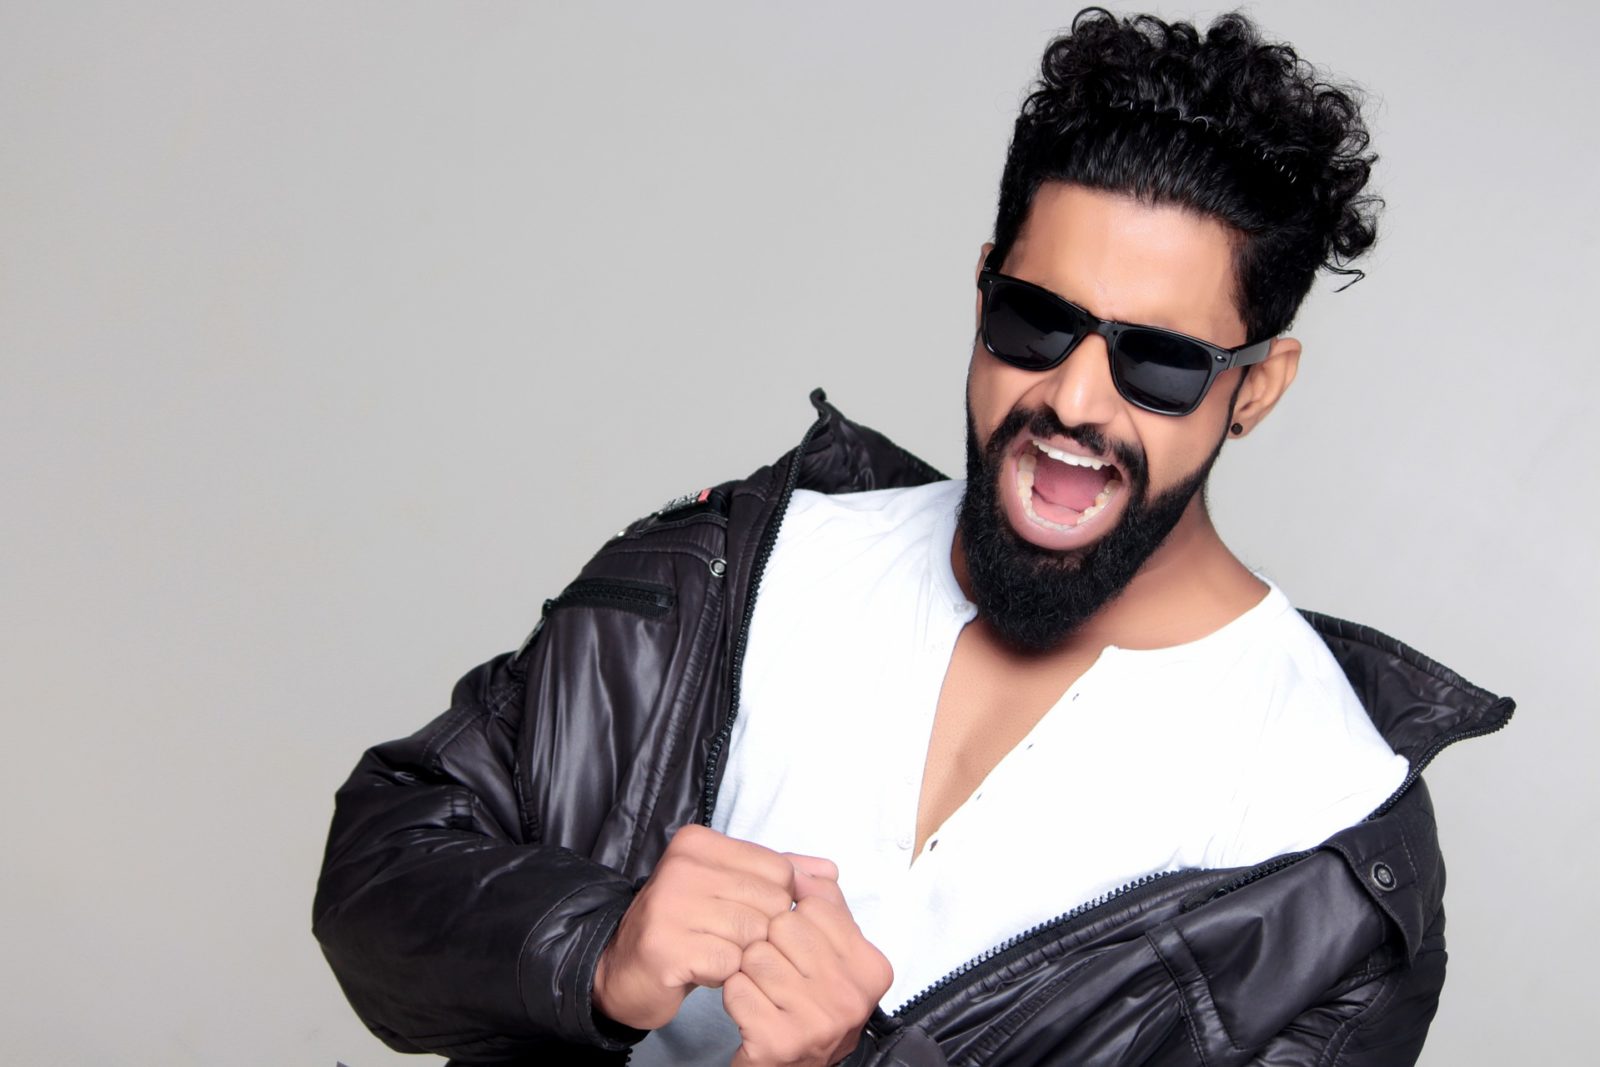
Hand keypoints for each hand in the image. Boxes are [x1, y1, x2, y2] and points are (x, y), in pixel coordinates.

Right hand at [593, 825, 824, 1030]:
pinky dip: (724, 973)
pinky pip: (731, 963)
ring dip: (742, 954)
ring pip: (754, 934)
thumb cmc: (685, 927)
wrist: (624, 970)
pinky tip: (702, 968)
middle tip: (726, 938)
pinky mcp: (667, 946)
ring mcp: (670, 904)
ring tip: (713, 951)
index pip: (779, 870)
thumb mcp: (731, 889)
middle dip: (759, 931)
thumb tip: (831, 870)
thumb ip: (780, 873)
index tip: (743, 912)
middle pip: (770, 903)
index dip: (774, 903)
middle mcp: (682, 865)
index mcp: (698, 842)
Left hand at [724, 858, 893, 1066]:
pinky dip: (735, 995)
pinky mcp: (780, 1043)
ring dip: (749, 972)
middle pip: (782, 927)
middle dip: (770, 944)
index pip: (814, 904)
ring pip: (755, 956)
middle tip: (778, 973)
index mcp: (871, 967)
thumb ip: (822, 901)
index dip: (793, 920)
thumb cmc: (809, 1003)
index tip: (798, 948)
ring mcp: (818, 1023)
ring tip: (764, 992)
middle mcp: (852, 997)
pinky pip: (736, 987)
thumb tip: (800, 868)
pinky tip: (752, 1010)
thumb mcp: (830, 950)